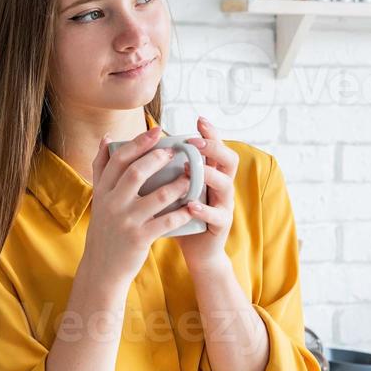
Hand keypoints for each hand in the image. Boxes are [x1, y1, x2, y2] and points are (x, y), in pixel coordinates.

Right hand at [84, 125, 197, 287]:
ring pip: (157, 197)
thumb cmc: (106, 227)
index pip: (119, 159)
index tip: (156, 131)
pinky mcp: (139, 239)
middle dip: (159, 159)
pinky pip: (165, 222)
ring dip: (177, 185)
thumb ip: (102, 167)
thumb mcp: (99, 197)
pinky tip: (192, 206)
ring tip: (191, 176)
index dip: (139, 143)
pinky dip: (181, 213)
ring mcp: (126, 222)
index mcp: (103, 190)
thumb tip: (107, 137)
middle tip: (176, 151)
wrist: (102, 267)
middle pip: (136, 173)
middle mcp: (112, 204)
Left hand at [173, 116, 238, 274]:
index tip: (199, 119)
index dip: (211, 133)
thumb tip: (141, 146)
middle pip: (229, 159)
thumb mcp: (173, 189)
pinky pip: (217, 216)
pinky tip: (191, 206)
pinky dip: (204, 210)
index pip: (216, 147)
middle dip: (214, 148)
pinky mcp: (221, 226)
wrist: (195, 251)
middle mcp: (221, 186)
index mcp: (211, 174)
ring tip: (192, 170)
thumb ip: (164, 170)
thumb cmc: (179, 216)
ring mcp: (224, 205)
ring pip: (226, 184)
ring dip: (209, 175)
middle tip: (195, 142)